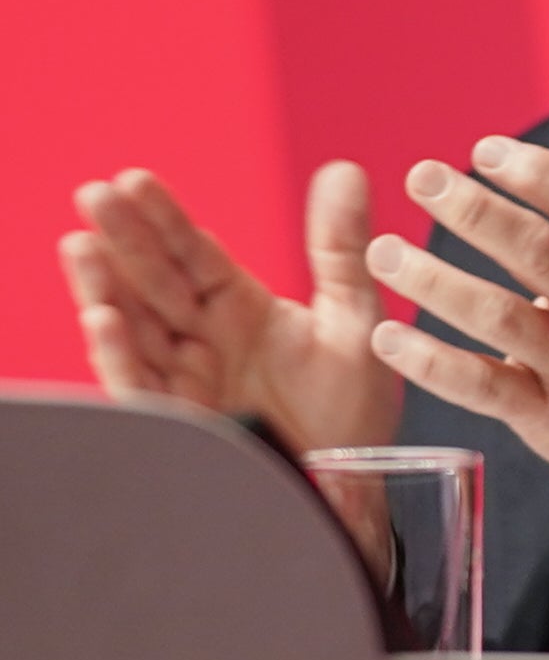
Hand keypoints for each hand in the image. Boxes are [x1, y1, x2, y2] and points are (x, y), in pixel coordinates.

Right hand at [58, 162, 399, 454]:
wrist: (355, 489)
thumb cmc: (352, 412)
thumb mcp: (354, 316)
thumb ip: (341, 246)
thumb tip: (343, 170)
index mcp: (240, 309)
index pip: (192, 253)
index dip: (164, 218)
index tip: (134, 179)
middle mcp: (206, 341)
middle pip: (155, 281)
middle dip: (125, 239)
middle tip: (94, 194)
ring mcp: (190, 381)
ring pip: (136, 327)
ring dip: (106, 289)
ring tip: (82, 245)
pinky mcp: (187, 423)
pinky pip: (144, 388)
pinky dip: (122, 356)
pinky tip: (104, 320)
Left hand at [363, 87, 548, 583]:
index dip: (536, 174)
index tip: (482, 150)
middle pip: (541, 254)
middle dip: (476, 213)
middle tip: (421, 178)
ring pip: (503, 319)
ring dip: (437, 283)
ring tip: (385, 251)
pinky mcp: (548, 415)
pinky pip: (484, 387)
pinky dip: (432, 363)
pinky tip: (386, 337)